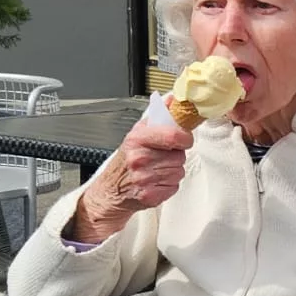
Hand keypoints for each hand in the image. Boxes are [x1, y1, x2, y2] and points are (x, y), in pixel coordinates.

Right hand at [69, 118, 192, 241]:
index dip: (184, 137)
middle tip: (160, 157)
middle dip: (174, 156)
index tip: (184, 139)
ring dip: (172, 171)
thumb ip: (158, 117)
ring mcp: (144, 179)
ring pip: (179, 171)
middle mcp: (140, 159)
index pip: (173, 135)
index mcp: (137, 139)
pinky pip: (174, 186)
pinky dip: (168, 185)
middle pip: (179, 156)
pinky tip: (155, 181)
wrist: (110, 190)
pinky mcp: (150, 196)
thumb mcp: (137, 134)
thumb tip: (172, 100)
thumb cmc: (125, 161)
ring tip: (156, 169)